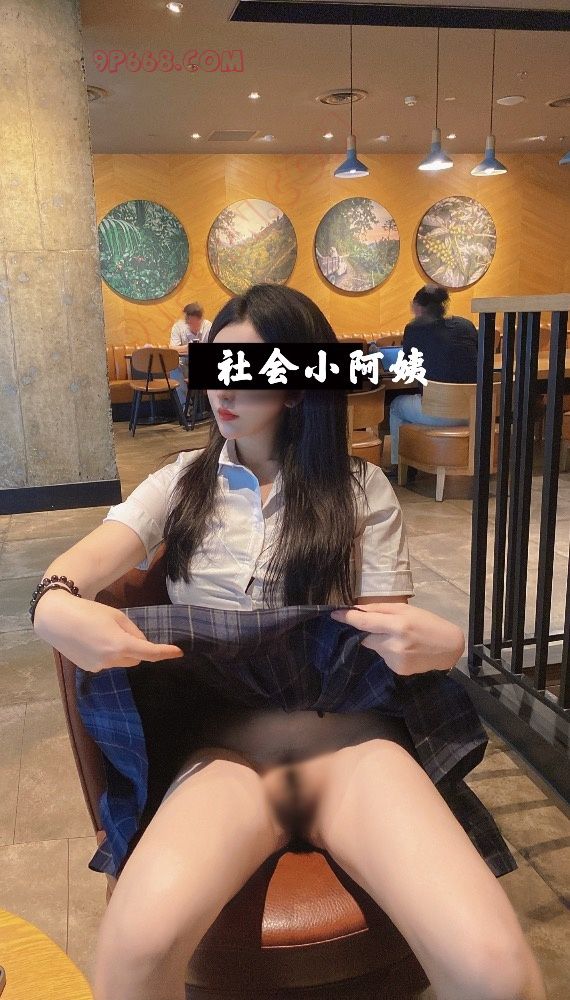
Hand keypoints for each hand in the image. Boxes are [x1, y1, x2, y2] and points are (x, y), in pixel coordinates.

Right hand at [33, 589, 182, 671]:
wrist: (55, 618)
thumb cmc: (88, 611)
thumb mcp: (116, 616)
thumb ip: (133, 631)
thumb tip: (142, 643)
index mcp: (120, 644)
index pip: (149, 652)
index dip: (165, 653)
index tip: (178, 652)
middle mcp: (111, 660)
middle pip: (135, 658)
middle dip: (137, 649)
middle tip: (125, 631)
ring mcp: (98, 667)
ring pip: (121, 661)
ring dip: (121, 652)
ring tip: (104, 633)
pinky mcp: (89, 668)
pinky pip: (107, 663)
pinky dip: (107, 655)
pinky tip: (93, 641)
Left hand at [330, 602, 464, 675]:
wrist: (448, 647)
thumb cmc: (427, 623)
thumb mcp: (406, 610)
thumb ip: (380, 610)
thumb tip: (357, 609)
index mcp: (397, 624)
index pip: (364, 622)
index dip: (347, 618)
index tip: (334, 614)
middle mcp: (394, 644)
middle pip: (365, 637)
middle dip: (367, 632)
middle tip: (381, 626)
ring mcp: (395, 660)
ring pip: (374, 648)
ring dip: (379, 642)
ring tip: (399, 638)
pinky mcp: (398, 670)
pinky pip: (384, 658)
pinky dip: (388, 652)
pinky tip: (403, 650)